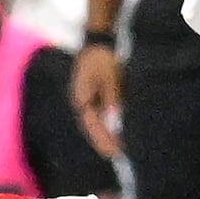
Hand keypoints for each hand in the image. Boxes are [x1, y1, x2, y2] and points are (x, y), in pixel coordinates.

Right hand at [71, 41, 123, 158]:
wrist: (99, 42)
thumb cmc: (103, 59)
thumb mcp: (110, 78)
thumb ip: (112, 100)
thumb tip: (115, 122)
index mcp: (81, 99)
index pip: (91, 125)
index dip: (103, 140)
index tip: (114, 153)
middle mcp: (82, 102)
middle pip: (92, 127)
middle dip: (104, 141)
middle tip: (117, 156)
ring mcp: (87, 100)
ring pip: (96, 122)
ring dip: (106, 134)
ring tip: (118, 149)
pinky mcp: (94, 96)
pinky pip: (100, 115)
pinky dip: (107, 124)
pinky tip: (116, 131)